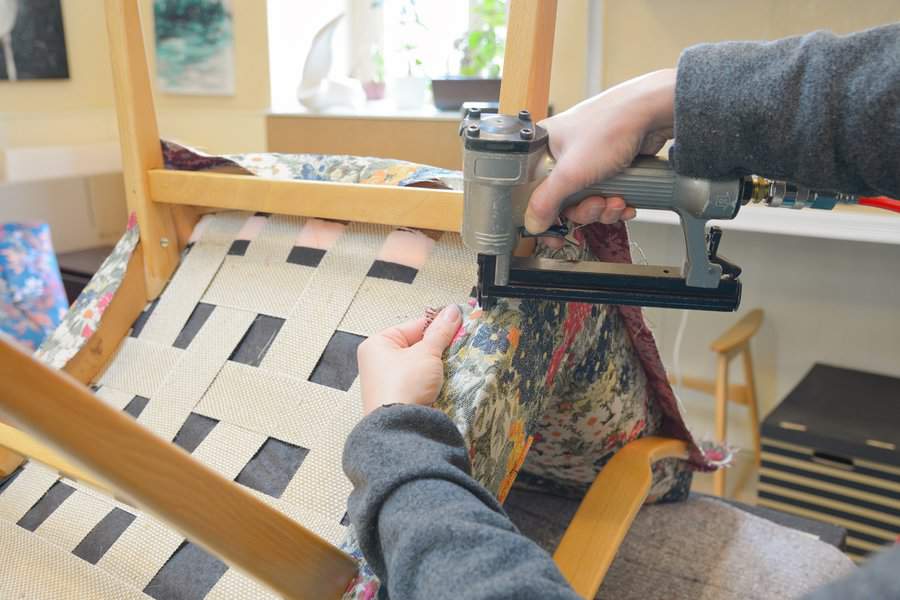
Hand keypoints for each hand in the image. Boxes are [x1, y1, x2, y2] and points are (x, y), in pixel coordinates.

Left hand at [357, 305, 461, 414]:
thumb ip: (441, 332)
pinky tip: (446, 380)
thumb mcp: (426, 353)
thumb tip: (452, 312)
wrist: (401, 428)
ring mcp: (389, 382)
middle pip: (417, 345)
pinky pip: (421, 382)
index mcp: (377, 344)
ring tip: (455, 363)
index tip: (457, 323)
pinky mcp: (400, 399)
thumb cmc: (403, 386)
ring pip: (421, 365)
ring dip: (438, 365)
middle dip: (439, 347)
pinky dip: (434, 381)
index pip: (414, 325)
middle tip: (459, 344)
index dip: (437, 324)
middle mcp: (379, 362)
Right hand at [525, 69, 676, 240]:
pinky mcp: (608, 165)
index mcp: (543, 149)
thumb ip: (546, 202)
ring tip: (617, 202)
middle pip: (563, 201)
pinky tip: (626, 202)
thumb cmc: (608, 128)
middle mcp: (562, 154)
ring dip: (604, 209)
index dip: (543, 214)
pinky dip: (616, 203)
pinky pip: (605, 195)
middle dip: (585, 210)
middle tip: (597, 206)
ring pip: (587, 200)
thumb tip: (532, 224)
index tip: (554, 234)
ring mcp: (587, 160)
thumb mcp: (570, 172)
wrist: (652, 112)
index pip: (532, 190)